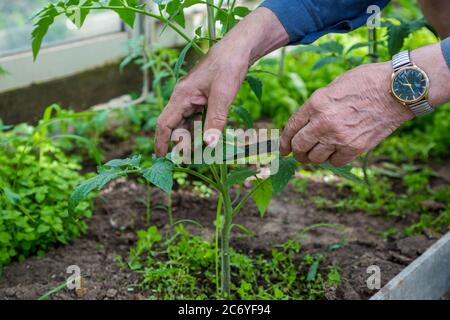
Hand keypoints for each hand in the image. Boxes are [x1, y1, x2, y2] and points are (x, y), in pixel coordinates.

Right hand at [155, 8, 288, 155]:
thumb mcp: (223, 95)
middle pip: (175, 125)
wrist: (239, 48)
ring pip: (186, 122)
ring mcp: (192, 97)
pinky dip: (200, 128)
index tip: (161, 157)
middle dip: (180, 143)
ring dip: (191, 137)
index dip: (161, 142)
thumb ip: (215, 120)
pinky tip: (208, 136)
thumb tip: (209, 145)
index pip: (165, 123)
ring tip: (199, 152)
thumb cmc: (228, 67)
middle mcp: (183, 97)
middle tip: (189, 159)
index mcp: (182, 96)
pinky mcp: (202, 96)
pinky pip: (196, 117)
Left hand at [280, 62, 413, 165]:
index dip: (284, 141)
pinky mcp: (355, 148)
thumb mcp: (334, 86)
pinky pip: (335, 162)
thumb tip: (305, 123)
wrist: (398, 89)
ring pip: (315, 158)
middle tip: (300, 154)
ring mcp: (339, 137)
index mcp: (315, 103)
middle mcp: (323, 122)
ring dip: (315, 157)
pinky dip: (334, 159)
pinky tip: (338, 151)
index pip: (290, 128)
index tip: (283, 149)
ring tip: (320, 151)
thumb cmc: (366, 82)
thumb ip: (317, 105)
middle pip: (300, 146)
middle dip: (297, 152)